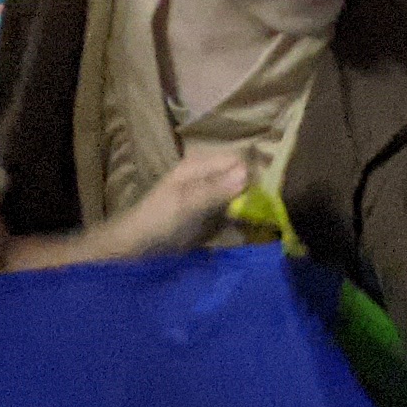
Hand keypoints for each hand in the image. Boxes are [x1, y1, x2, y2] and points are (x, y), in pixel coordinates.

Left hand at [105, 146, 253, 254]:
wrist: (138, 246)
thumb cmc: (158, 219)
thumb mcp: (186, 202)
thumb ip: (215, 188)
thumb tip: (249, 173)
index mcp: (200, 165)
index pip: (238, 160)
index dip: (253, 174)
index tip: (266, 195)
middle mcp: (208, 175)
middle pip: (242, 176)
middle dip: (255, 190)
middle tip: (269, 210)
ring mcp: (210, 195)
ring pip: (241, 193)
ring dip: (251, 205)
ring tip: (264, 220)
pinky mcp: (212, 213)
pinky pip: (235, 210)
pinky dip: (243, 217)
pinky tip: (250, 227)